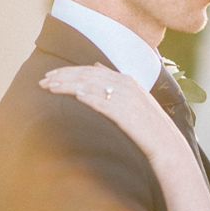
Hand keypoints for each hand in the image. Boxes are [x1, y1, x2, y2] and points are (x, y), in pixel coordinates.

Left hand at [39, 64, 181, 163]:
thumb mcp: (133, 98)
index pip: (91, 70)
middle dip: (63, 76)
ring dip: (67, 85)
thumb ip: (114, 82)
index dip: (69, 71)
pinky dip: (85, 96)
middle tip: (43, 79)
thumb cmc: (147, 125)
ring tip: (49, 87)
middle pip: (87, 75)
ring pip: (90, 85)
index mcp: (126, 79)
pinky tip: (72, 95)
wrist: (166, 144)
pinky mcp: (124, 111)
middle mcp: (125, 84)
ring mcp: (124, 96)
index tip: (51, 74)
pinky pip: (100, 100)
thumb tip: (96, 66)